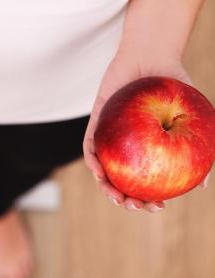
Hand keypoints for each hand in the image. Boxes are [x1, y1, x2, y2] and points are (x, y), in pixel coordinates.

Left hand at [82, 49, 204, 211]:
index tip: (157, 207)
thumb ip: (198, 147)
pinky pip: (90, 147)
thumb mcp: (193, 117)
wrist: (152, 55)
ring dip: (106, 187)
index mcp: (146, 151)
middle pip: (121, 182)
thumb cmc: (173, 86)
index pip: (145, 182)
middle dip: (125, 200)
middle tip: (134, 206)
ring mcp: (109, 139)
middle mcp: (126, 149)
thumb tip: (203, 186)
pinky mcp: (95, 125)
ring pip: (103, 171)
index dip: (149, 198)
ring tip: (117, 197)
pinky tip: (100, 172)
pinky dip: (93, 162)